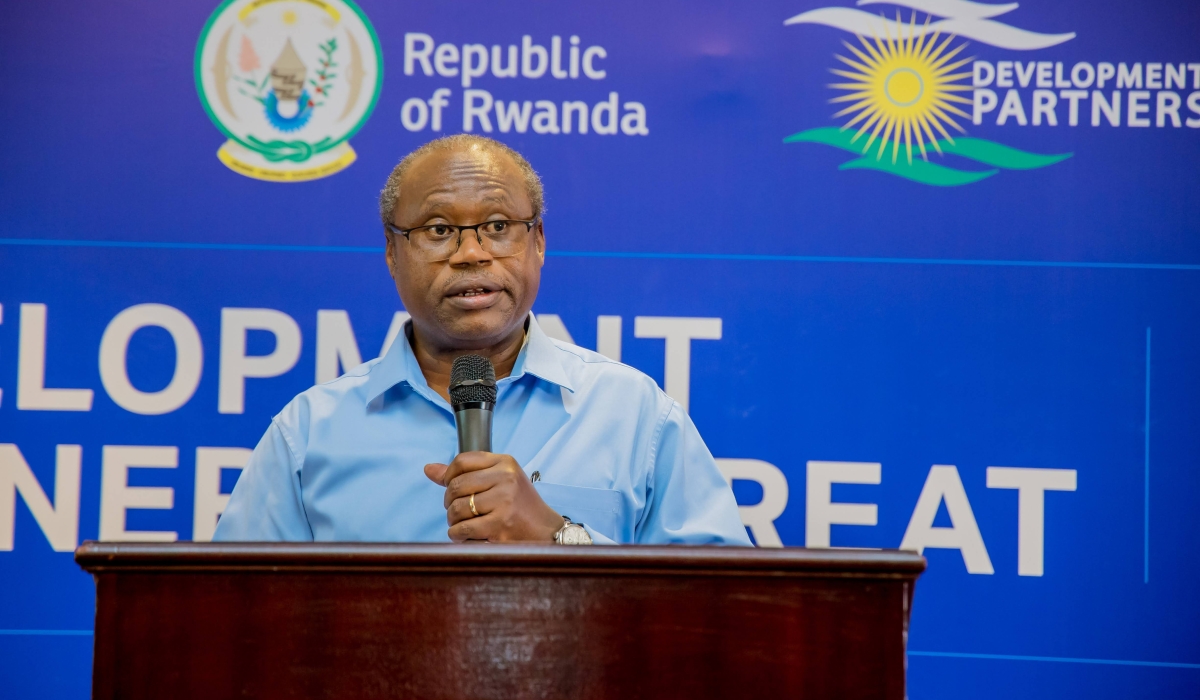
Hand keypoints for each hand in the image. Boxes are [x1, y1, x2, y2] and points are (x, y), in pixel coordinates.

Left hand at [423, 452, 564, 542]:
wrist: (545, 530)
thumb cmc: (519, 504)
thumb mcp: (498, 480)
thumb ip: (464, 474)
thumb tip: (428, 469)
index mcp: (505, 462)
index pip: (462, 461)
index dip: (448, 476)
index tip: (450, 487)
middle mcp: (506, 478)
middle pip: (456, 485)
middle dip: (449, 502)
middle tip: (456, 510)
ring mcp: (504, 501)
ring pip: (457, 508)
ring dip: (453, 520)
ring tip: (462, 523)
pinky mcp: (500, 524)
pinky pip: (463, 529)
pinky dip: (458, 535)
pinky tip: (466, 535)